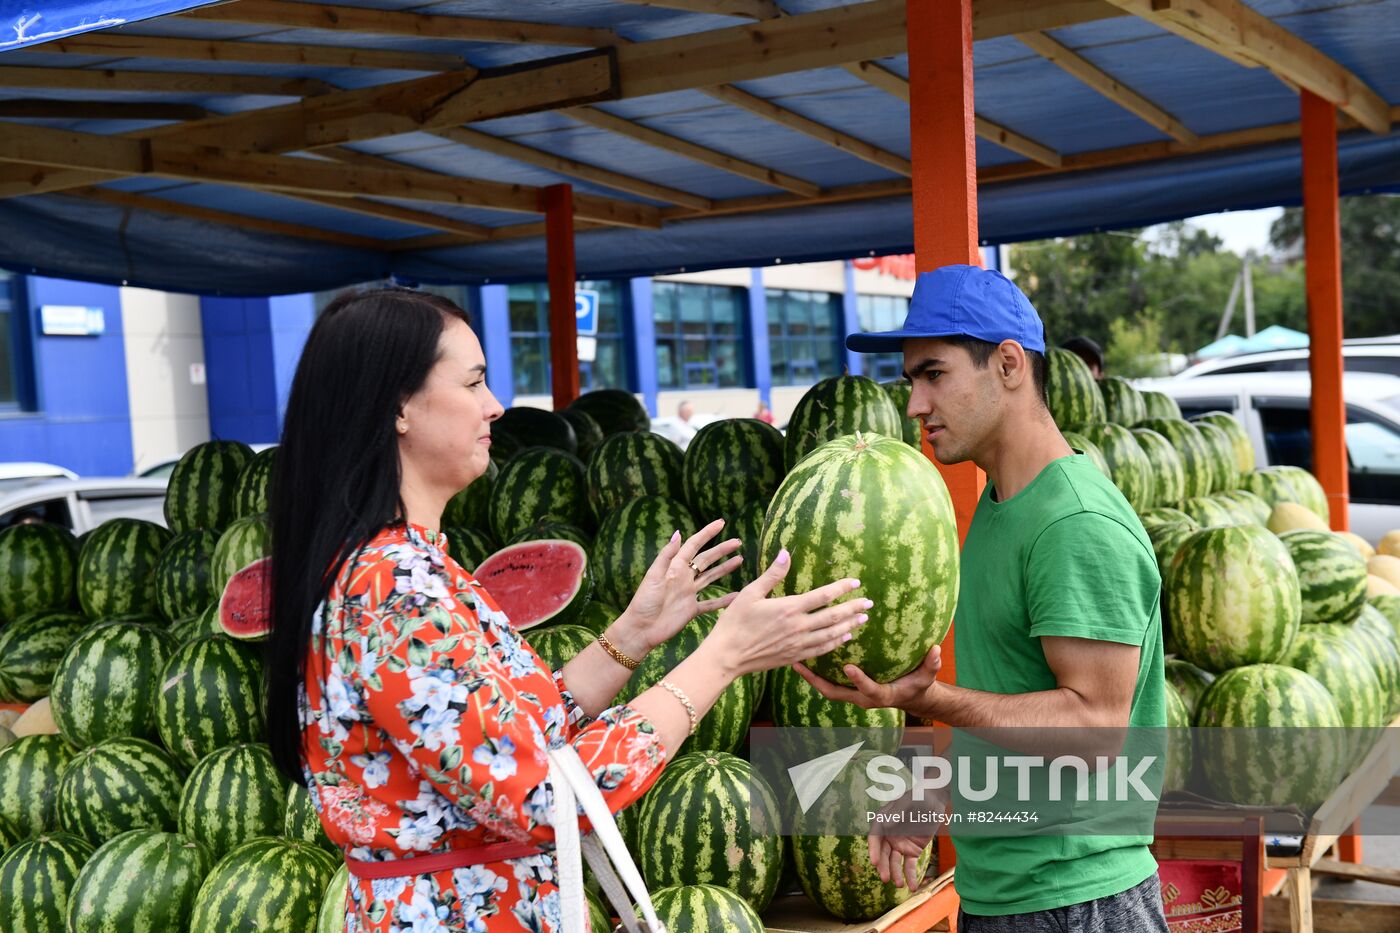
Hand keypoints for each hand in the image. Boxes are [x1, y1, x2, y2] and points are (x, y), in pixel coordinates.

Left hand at [617, 519, 742, 655]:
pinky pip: (711, 602)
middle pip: (706, 560)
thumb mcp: (653, 576)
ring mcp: (689, 593)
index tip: (721, 523)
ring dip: (724, 568)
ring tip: (739, 559)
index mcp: (675, 567)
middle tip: (737, 542)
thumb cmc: (643, 602)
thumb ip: (667, 556)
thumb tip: (678, 533)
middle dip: (721, 550)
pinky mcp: (692, 609)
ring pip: (711, 577)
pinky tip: (736, 595)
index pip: (694, 545)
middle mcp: (684, 578)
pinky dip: (724, 599)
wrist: (641, 629)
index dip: (707, 533)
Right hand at [706, 548, 870, 677]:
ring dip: (849, 625)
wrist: (727, 656)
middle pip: (833, 616)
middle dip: (853, 608)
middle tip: (869, 603)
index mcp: (788, 608)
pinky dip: (836, 642)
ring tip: (863, 618)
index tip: (855, 582)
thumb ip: (772, 574)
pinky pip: (821, 649)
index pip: (822, 596)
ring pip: (831, 634)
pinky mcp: (794, 656)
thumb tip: (785, 553)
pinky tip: (844, 637)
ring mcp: (798, 644)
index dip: (841, 588)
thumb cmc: (735, 622)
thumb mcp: (750, 593)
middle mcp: (798, 627)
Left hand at [794, 643, 943, 719]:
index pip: (868, 690)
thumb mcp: (928, 676)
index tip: (848, 666)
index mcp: (881, 695)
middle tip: (800, 665)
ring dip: (810, 676)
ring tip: (794, 660)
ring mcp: (853, 695)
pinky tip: (805, 657)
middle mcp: (862, 698)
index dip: (859, 680)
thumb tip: (937, 650)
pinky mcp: (849, 689)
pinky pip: (829, 683)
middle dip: (816, 681)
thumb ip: (932, 664)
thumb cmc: (919, 684)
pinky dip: (816, 673)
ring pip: (827, 688)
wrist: (912, 696)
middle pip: (835, 693)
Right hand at [867, 791, 940, 889]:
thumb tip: (886, 826)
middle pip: (883, 853)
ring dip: (895, 874)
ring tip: (899, 884)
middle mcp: (889, 835)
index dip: (873, 850)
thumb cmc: (920, 797)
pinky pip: (910, 865)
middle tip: (886, 878)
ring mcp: (900, 844)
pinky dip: (910, 876)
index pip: (875, 837)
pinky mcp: (912, 851)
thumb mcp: (909, 801)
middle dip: (883, 866)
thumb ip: (898, 812)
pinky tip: (912, 886)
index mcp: (884, 821)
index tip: (874, 862)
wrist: (935, 801)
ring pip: (894, 862)